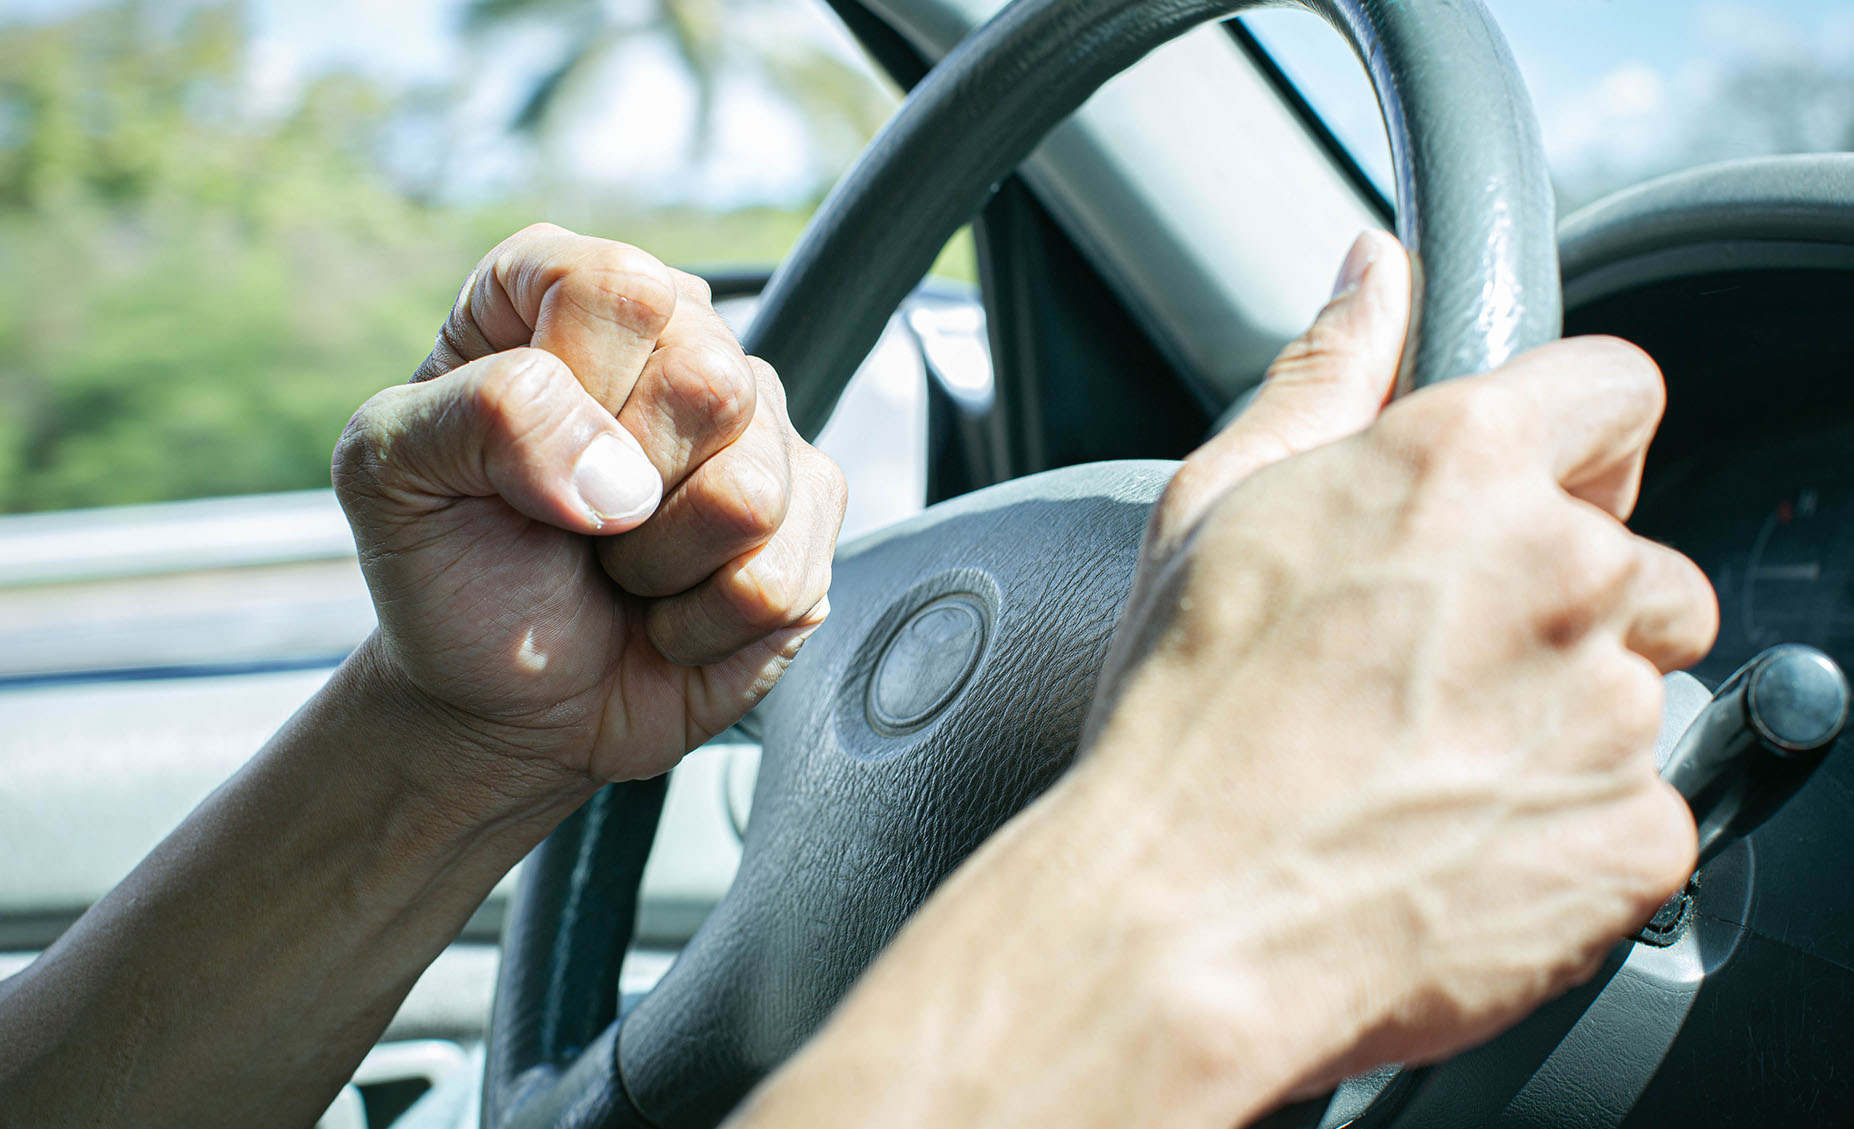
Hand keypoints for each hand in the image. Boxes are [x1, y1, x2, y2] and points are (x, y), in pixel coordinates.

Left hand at [333, 224, 845, 799]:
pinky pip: (784, 576)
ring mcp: (758, 430)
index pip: (623, 289)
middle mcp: (677, 342)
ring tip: (620, 568)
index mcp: (564, 295)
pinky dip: (704, 625)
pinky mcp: (808, 519)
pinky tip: (669, 613)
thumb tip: (620, 476)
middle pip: (710, 380)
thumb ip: (480, 415)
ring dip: (661, 567)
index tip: (519, 458)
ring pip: (753, 490)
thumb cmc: (450, 571)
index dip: (578, 385)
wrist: (504, 701)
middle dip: (622, 490)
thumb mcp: (391, 473)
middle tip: (575, 524)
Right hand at [1073, 264, 1717, 1083]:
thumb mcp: (1216, 507)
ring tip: (1431, 764)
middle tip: (1438, 665)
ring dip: (1566, 715)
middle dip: (1565, 600)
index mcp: (1463, 466)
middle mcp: (1563, 570)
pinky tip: (1457, 838)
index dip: (1575, 441)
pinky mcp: (1637, 832)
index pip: (1618, 388)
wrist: (1182, 921)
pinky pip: (1641, 807)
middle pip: (1637, 556)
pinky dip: (1571, 825)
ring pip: (1638, 687)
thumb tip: (1375, 273)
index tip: (1536, 493)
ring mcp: (1612, 708)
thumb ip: (1326, 372)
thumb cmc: (1180, 721)